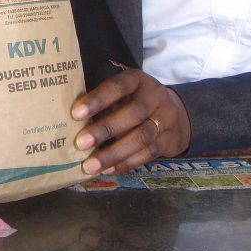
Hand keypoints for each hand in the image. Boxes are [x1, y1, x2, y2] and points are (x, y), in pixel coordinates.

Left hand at [71, 69, 189, 174]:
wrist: (176, 114)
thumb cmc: (137, 101)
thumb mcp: (125, 93)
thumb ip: (105, 103)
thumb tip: (74, 122)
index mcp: (138, 80)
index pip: (118, 86)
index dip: (98, 99)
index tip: (76, 113)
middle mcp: (155, 97)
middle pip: (132, 113)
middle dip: (105, 129)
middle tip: (81, 143)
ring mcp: (165, 120)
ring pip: (140, 138)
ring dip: (113, 153)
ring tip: (90, 165)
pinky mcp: (168, 141)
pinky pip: (147, 154)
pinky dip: (126, 163)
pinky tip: (107, 169)